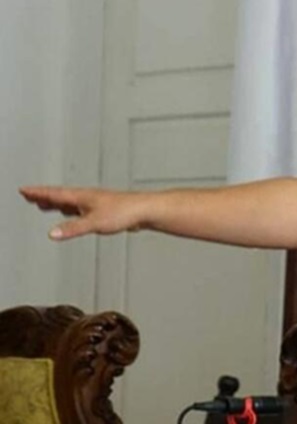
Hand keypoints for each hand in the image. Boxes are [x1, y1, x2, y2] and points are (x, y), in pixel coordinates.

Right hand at [19, 186, 146, 239]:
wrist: (145, 211)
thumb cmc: (125, 212)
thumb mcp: (94, 222)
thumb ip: (73, 228)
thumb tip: (53, 233)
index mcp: (82, 197)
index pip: (55, 194)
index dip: (38, 193)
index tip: (24, 190)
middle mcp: (87, 198)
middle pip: (60, 196)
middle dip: (43, 196)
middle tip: (29, 196)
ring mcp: (95, 203)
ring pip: (70, 202)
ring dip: (56, 203)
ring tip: (44, 204)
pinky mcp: (103, 211)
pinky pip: (80, 209)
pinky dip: (70, 210)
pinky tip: (72, 214)